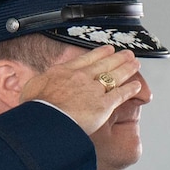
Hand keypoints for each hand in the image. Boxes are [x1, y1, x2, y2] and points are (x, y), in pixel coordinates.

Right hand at [20, 44, 146, 137]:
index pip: (86, 59)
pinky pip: (120, 94)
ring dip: (127, 68)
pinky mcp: (103, 105)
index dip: (99, 53)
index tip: (107, 50)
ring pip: (114, 76)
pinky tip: (137, 85)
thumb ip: (39, 84)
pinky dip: (130, 89)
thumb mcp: (32, 88)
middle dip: (118, 58)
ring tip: (135, 63)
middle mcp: (82, 77)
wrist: (46, 119)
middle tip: (127, 54)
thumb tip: (34, 86)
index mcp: (64, 72)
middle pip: (104, 64)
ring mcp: (94, 90)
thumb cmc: (37, 108)